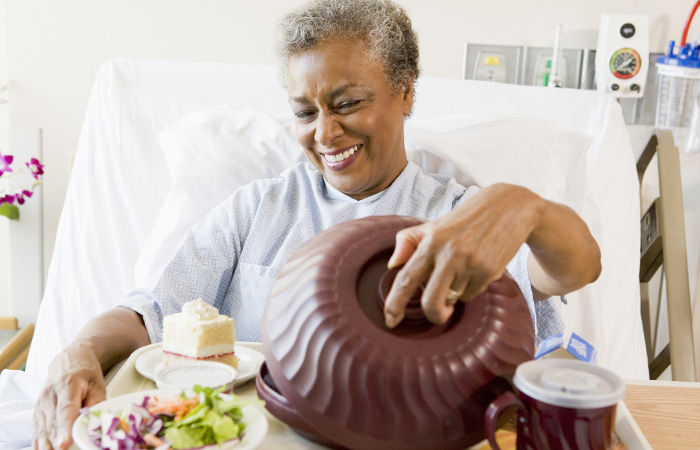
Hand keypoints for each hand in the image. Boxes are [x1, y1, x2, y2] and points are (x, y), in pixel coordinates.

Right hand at [32, 341, 105, 449]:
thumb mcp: (97, 383)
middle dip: (56, 441)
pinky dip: (40, 442)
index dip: (65, 428)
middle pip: (52, 423)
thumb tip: (94, 420)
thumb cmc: (86, 372)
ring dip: (47, 444)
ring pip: (43, 429)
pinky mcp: (37, 411)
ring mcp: (41, 403)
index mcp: (67, 385)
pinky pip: (37, 430)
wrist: (70, 359)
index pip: (65, 410)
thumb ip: (96, 402)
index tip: (64, 443)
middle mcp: (50, 395)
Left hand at [383, 184, 542, 327]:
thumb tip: (392, 266)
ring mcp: (470, 264)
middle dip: (433, 315)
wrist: (508, 208)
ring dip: (455, 294)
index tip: (389, 320)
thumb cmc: (465, 220)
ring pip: (454, 299)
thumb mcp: (433, 225)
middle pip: (431, 301)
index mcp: (430, 241)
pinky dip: (471, 288)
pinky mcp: (489, 271)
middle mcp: (448, 254)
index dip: (394, 304)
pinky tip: (477, 269)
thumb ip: (408, 242)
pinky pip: (472, 294)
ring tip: (463, 270)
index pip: (406, 278)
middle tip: (437, 313)